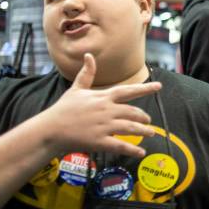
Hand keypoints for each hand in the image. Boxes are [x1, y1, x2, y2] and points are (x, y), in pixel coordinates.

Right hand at [41, 54, 160, 157]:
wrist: (50, 129)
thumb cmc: (63, 109)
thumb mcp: (76, 89)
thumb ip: (86, 73)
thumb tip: (89, 55)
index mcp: (103, 97)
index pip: (128, 91)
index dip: (145, 88)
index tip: (159, 86)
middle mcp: (106, 110)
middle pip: (133, 112)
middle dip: (144, 117)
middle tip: (149, 121)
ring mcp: (104, 126)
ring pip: (131, 128)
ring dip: (144, 131)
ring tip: (151, 133)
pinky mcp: (100, 141)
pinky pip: (121, 145)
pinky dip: (133, 149)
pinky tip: (141, 152)